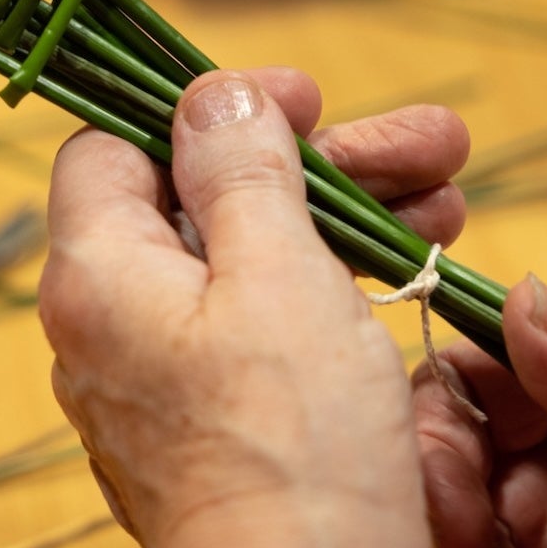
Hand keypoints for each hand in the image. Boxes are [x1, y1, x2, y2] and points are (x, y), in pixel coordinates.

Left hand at [40, 67, 469, 547]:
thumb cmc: (289, 452)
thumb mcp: (279, 271)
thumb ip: (242, 170)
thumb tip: (212, 95)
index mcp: (98, 273)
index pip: (116, 143)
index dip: (207, 106)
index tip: (300, 101)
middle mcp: (112, 325)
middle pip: (208, 201)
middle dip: (323, 166)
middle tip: (423, 146)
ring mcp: (162, 381)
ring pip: (252, 263)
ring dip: (348, 222)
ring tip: (448, 203)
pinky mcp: (213, 427)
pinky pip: (263, 328)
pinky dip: (332, 290)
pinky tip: (414, 269)